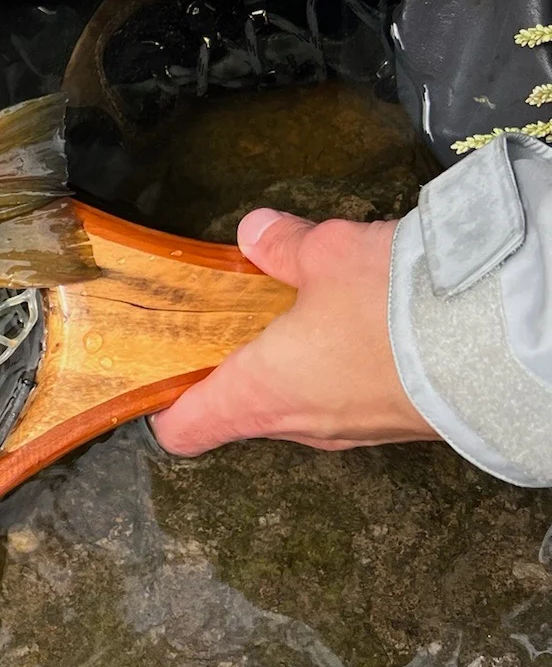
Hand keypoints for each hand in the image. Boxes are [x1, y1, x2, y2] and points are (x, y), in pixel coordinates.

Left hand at [149, 208, 439, 455]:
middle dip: (239, 371)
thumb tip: (257, 233)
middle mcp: (302, 425)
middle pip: (245, 411)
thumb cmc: (394, 306)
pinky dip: (348, 373)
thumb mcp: (327, 255)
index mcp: (260, 392)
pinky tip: (367, 329)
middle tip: (239, 324)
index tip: (161, 379)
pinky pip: (354, 403)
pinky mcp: (403, 425)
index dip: (166, 405)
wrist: (505, 345)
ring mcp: (356, 432)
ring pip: (304, 407)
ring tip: (310, 316)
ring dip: (300, 369)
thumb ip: (283, 246)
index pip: (188, 428)